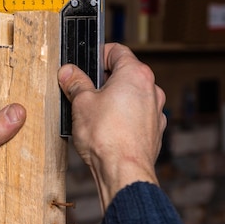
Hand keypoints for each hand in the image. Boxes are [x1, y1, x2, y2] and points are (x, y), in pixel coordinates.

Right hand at [58, 43, 166, 209]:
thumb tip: (68, 72)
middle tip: (82, 89)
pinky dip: (122, 117)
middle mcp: (151, 89)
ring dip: (113, 99)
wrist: (123, 172)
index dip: (97, 54)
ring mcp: (155, 111)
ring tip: (92, 112)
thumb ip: (75, 83)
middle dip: (102, 79)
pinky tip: (106, 128)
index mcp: (135, 74)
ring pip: (131, 96)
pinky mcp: (154, 131)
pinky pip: (136, 115)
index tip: (84, 63)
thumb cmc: (106, 136)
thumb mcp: (81, 103)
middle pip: (124, 73)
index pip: (116, 50)